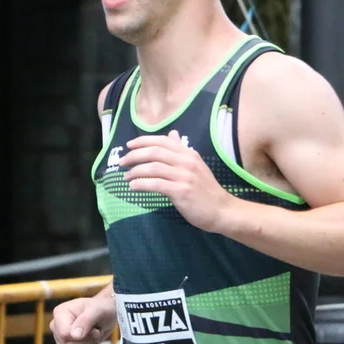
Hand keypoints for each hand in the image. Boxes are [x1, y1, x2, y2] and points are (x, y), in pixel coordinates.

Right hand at [50, 295, 115, 343]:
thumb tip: (74, 335)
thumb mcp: (98, 310)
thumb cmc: (102, 308)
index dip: (83, 337)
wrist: (106, 315)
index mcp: (60, 314)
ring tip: (96, 342)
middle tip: (97, 334)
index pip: (65, 334)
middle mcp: (57, 327)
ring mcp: (60, 340)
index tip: (95, 331)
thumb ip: (86, 320)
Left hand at [121, 129, 238, 232]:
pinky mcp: (181, 191)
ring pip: (153, 167)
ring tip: (126, 177)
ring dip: (135, 171)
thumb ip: (182, 151)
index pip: (162, 141)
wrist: (222, 210)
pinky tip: (133, 187)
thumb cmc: (206, 190)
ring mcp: (184, 176)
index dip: (143, 141)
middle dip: (134, 155)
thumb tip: (172, 133)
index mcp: (189, 154)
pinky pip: (156, 184)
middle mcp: (186, 162)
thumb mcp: (196, 165)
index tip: (129, 145)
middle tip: (122, 162)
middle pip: (154, 152)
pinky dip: (141, 184)